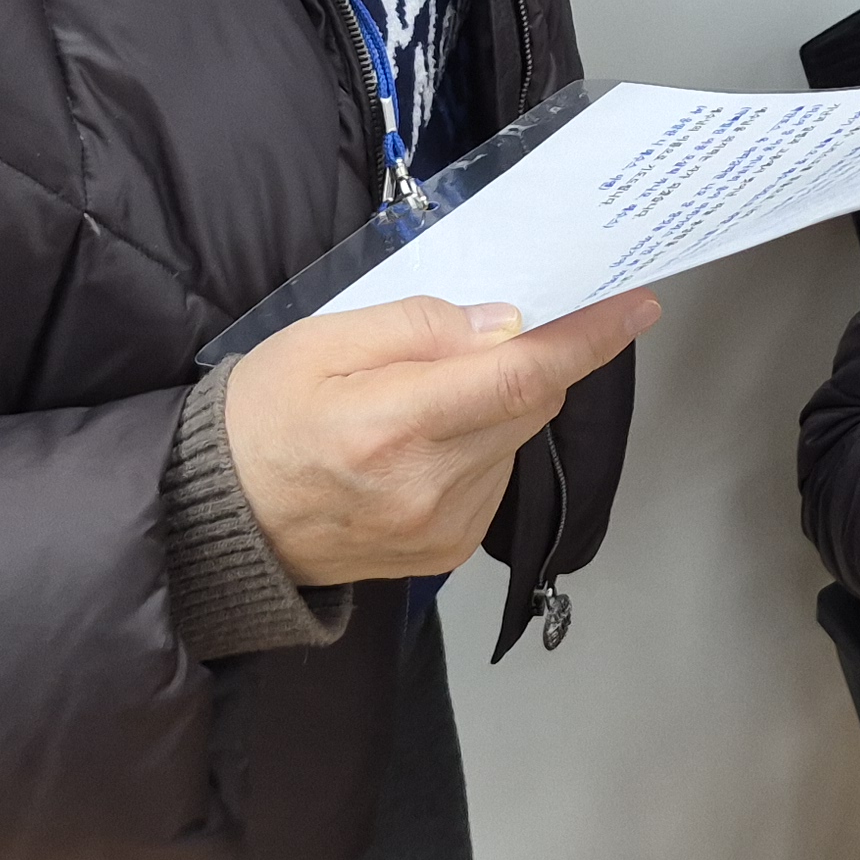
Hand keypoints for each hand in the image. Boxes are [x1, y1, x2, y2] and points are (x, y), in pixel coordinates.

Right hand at [223, 291, 659, 586]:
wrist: (221, 522)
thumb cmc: (264, 415)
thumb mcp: (323, 340)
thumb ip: (420, 327)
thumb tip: (507, 324)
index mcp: (391, 426)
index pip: (518, 377)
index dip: (585, 339)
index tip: (637, 305)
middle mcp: (428, 487)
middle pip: (530, 405)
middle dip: (530, 359)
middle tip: (487, 334)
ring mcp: (443, 529)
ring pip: (518, 440)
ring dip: (500, 405)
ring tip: (423, 402)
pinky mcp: (448, 553)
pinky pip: (497, 476)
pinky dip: (483, 445)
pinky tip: (424, 443)